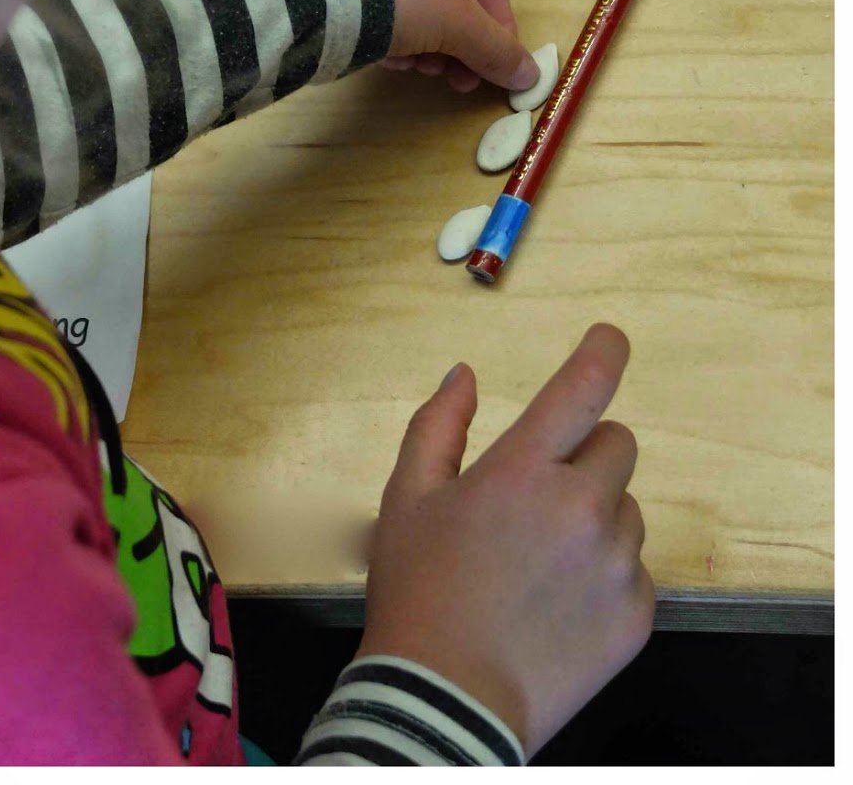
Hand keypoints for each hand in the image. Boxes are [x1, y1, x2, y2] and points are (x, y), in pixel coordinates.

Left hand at [336, 0, 539, 94]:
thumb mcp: (458, 27)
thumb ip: (496, 49)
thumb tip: (530, 74)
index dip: (496, 24)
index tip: (490, 64)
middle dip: (454, 37)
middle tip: (450, 76)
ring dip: (422, 34)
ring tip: (412, 68)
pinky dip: (387, 18)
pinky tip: (381, 51)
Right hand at [356, 324, 653, 757]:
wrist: (444, 703)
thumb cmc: (418, 591)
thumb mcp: (406, 499)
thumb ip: (437, 426)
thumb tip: (465, 375)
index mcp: (524, 470)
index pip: (585, 387)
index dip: (604, 352)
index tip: (611, 340)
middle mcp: (581, 506)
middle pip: (617, 445)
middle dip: (586, 457)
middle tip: (542, 497)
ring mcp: (615, 563)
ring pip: (627, 509)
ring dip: (597, 518)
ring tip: (543, 564)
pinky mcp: (636, 615)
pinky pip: (636, 569)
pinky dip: (607, 575)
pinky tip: (561, 603)